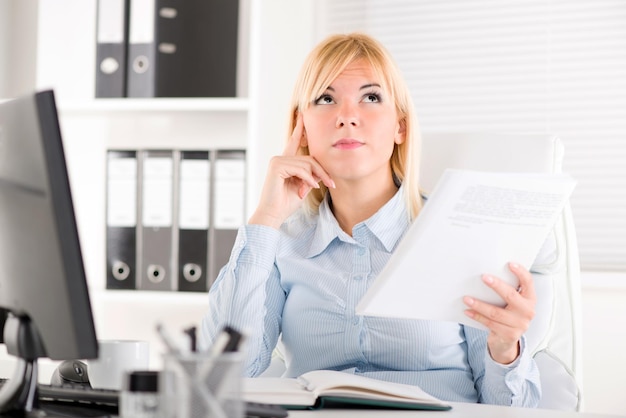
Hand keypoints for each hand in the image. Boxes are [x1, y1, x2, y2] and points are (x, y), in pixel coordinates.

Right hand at [248, 114, 334, 228]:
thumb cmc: (286, 203)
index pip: (294, 142)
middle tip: (331, 184)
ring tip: (314, 189)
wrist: (273, 214)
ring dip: (315, 178)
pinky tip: (309, 188)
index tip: (303, 115)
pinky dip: (308, 179)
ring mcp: (277, 161)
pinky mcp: (276, 166)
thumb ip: (311, 174)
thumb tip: (321, 169)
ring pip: (307, 164)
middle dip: (322, 171)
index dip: (299, 129)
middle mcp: (279, 158)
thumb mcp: (303, 186)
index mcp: (285, 162)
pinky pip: (301, 169)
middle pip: (309, 158)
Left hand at [463, 262, 535, 363]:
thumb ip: (506, 290)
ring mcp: (520, 324)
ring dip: (479, 305)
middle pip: (511, 295)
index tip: (510, 264)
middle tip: (483, 277)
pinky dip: (477, 316)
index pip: (528, 282)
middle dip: (496, 285)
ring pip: (496, 312)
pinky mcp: (509, 335)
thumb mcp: (512, 302)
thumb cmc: (507, 313)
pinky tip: (467, 311)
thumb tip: (486, 274)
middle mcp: (528, 311)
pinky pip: (490, 323)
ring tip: (466, 298)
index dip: (520, 272)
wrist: (508, 338)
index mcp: (530, 299)